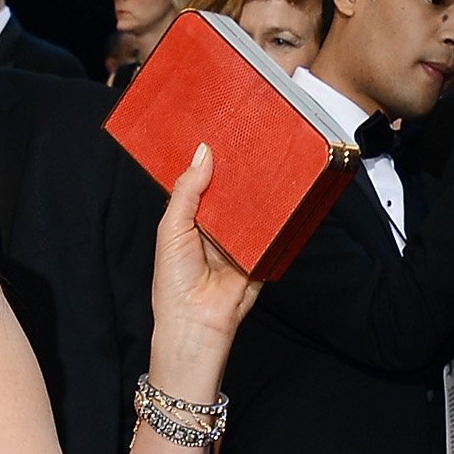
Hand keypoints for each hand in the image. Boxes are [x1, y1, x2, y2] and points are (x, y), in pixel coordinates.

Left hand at [148, 143, 261, 378]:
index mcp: (191, 219)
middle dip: (239, 169)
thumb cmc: (174, 281)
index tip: (222, 132)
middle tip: (251, 136)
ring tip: (268, 153)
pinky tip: (281, 187)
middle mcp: (217, 226)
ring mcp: (241, 238)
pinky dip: (276, 211)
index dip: (211, 161)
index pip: (204, 182)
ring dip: (259, 187)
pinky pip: (272, 226)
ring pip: (253, 204)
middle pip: (231, 190)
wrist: (197, 321)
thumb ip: (186, 191)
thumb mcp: (171, 228)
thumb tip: (203, 153)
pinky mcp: (261, 251)